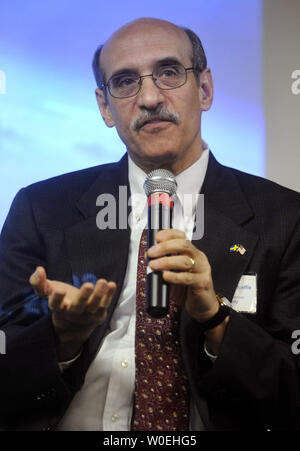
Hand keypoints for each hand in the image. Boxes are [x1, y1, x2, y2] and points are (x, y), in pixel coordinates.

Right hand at [29, 266, 115, 359]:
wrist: (74, 325)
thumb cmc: (61, 302)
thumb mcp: (48, 292)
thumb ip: (39, 283)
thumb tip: (38, 269)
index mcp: (59, 308)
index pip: (56, 305)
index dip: (57, 298)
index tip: (59, 290)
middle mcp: (73, 313)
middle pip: (78, 307)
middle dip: (83, 296)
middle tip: (87, 285)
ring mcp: (87, 315)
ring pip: (93, 306)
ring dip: (99, 294)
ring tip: (103, 282)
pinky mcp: (99, 314)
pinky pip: (105, 304)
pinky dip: (109, 295)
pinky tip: (112, 284)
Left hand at [147, 229, 228, 353]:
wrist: (202, 307)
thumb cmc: (187, 289)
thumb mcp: (175, 273)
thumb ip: (165, 265)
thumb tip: (148, 257)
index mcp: (192, 252)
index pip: (182, 237)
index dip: (170, 234)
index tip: (157, 237)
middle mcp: (199, 258)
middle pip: (184, 245)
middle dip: (165, 247)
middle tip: (151, 253)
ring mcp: (202, 270)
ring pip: (185, 261)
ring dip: (166, 262)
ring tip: (153, 265)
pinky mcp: (203, 283)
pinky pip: (188, 278)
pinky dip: (175, 276)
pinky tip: (165, 276)